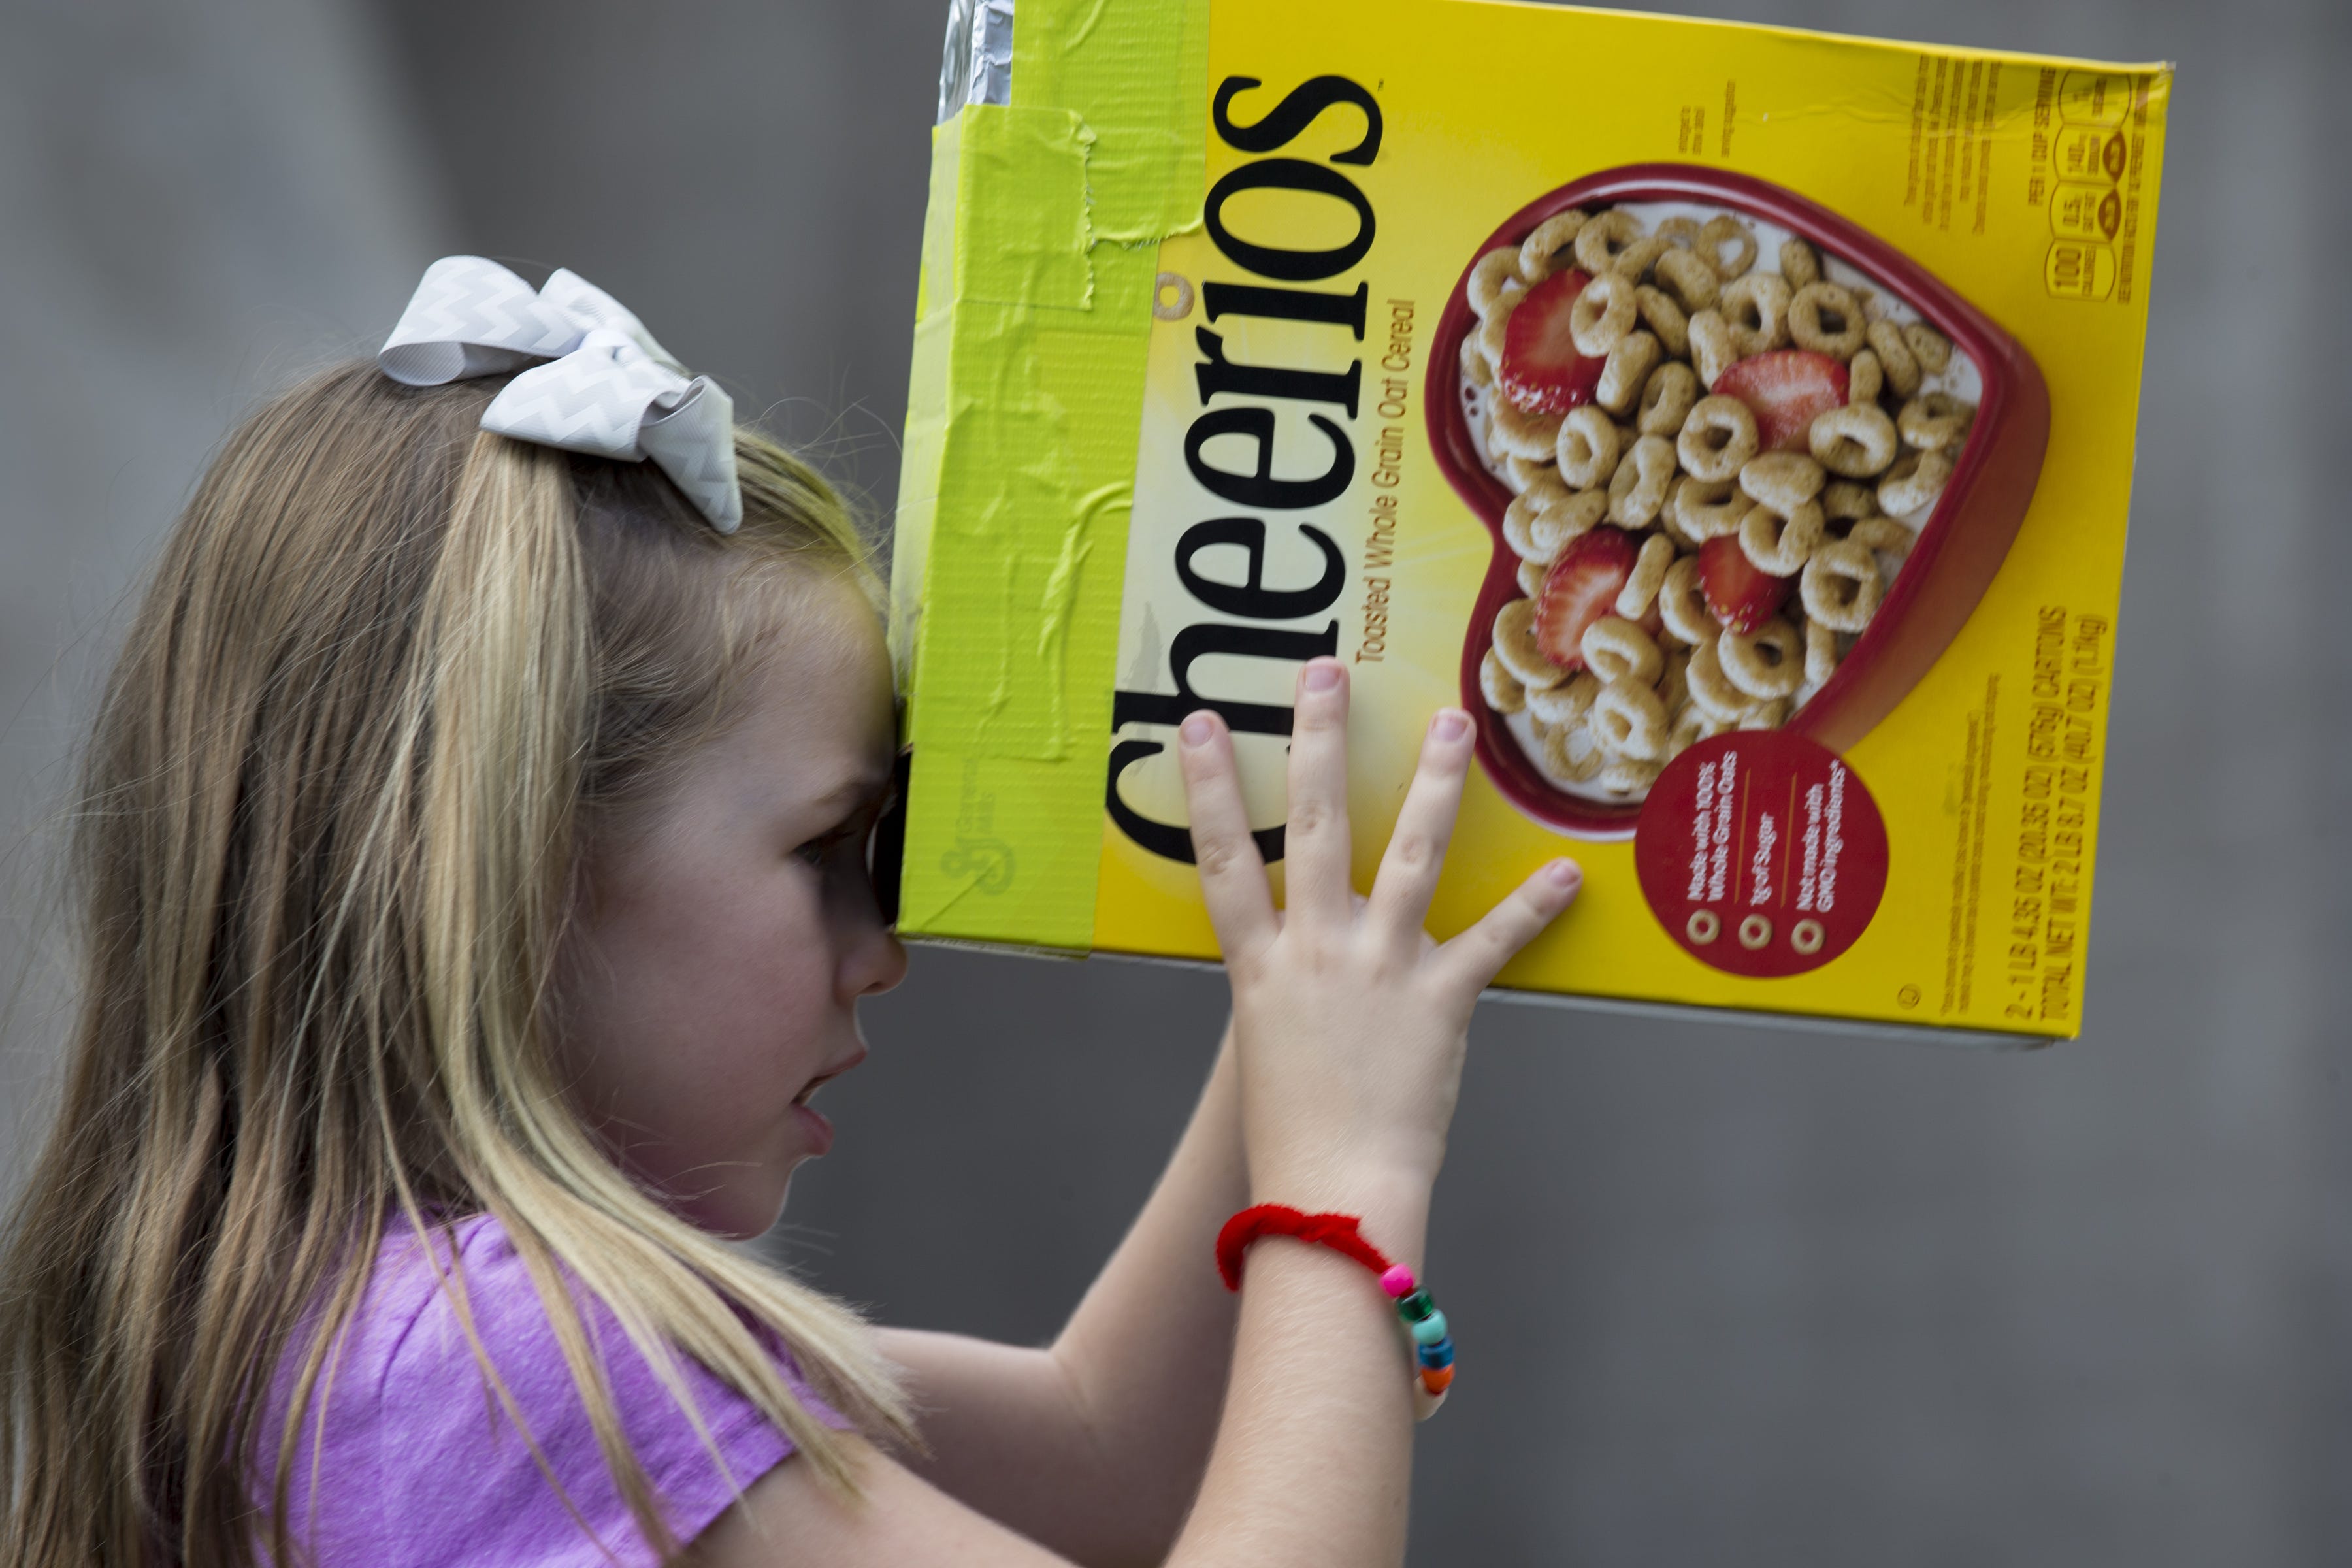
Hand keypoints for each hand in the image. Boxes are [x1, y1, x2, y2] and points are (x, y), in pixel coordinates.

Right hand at [1176, 657, 1581, 1207]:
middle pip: (1311, 825)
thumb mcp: (1269, 1048)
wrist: (1334, 1195)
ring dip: (1433, 783)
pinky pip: (1493, 940)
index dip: (1206, 788)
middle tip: (1325, 673)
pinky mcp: (1441, 1000)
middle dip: (1317, 741)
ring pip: (1410, 853)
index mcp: (1261, 966)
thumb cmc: (1293, 1136)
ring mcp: (1380, 969)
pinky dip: (1533, 906)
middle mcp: (1316, 952)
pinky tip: (1565, 871)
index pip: (1221, 859)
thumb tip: (1296, 960)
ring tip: (1451, 724)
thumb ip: (1284, 990)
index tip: (1197, 723)